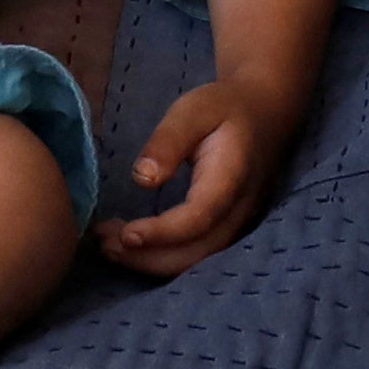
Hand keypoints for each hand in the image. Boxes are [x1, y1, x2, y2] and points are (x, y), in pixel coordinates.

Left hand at [99, 69, 300, 271]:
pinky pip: (196, 255)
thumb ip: (169, 141)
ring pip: (195, 261)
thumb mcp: (194, 110)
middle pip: (194, 252)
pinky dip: (162, 257)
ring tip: (108, 244)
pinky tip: (133, 244)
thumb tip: (142, 178)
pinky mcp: (229, 230)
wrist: (267, 112)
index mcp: (231, 179)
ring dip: (149, 260)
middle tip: (102, 240)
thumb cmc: (225, 107)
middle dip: (145, 256)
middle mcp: (239, 211)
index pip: (198, 218)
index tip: (124, 234)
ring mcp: (238, 225)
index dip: (161, 233)